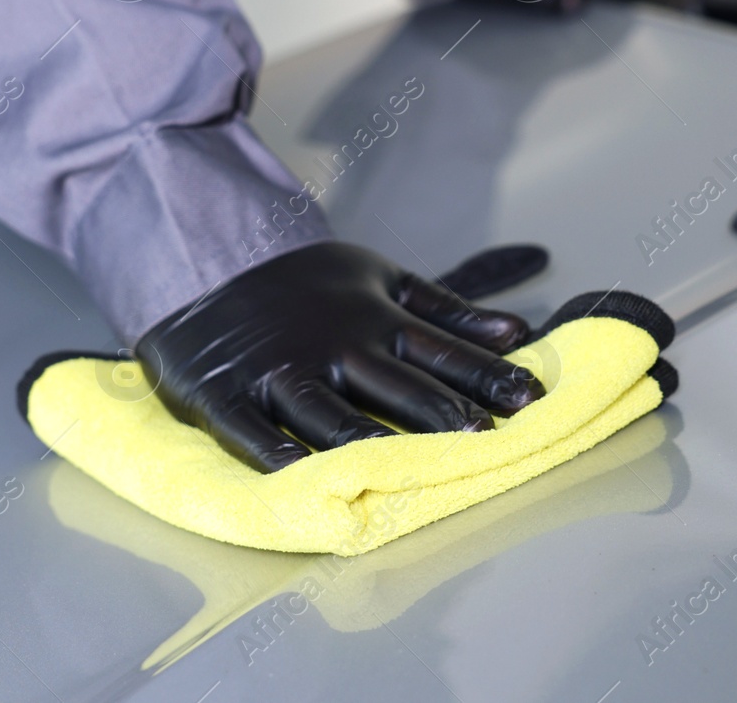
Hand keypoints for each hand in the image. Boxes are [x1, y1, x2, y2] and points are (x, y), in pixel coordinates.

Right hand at [134, 242, 545, 471]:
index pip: (440, 351)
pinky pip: (250, 431)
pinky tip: (300, 474)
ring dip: (368, 439)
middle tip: (483, 439)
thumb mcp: (382, 279)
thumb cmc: (305, 283)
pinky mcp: (227, 395)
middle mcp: (332, 347)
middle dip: (439, 412)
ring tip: (405, 465)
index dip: (485, 375)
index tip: (531, 399)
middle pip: (392, 386)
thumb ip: (449, 312)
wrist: (205, 260)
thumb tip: (518, 333)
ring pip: (328, 413)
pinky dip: (274, 452)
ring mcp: (278, 372)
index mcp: (373, 319)